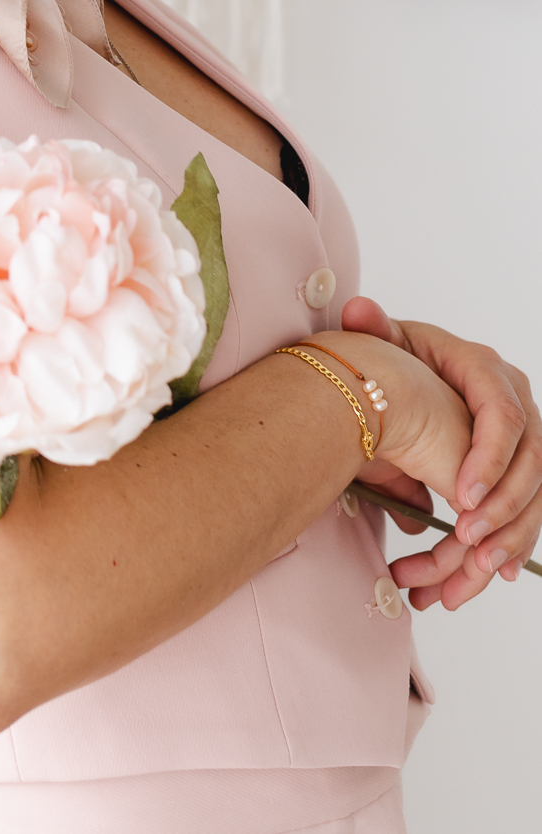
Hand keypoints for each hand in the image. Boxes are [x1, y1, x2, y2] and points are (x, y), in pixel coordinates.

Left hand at [344, 297, 541, 609]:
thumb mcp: (383, 343)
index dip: (489, 458)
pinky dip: (508, 545)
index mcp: (482, 369)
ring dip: (506, 537)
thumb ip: (374, 329)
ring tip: (471, 570)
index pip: (503, 415)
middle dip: (501, 508)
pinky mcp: (511, 472)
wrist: (394, 380)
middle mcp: (512, 402)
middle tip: (466, 542)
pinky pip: (522, 511)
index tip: (460, 498)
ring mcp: (519, 439)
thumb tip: (361, 310)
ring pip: (532, 495)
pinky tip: (490, 575)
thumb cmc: (392, 357)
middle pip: (530, 462)